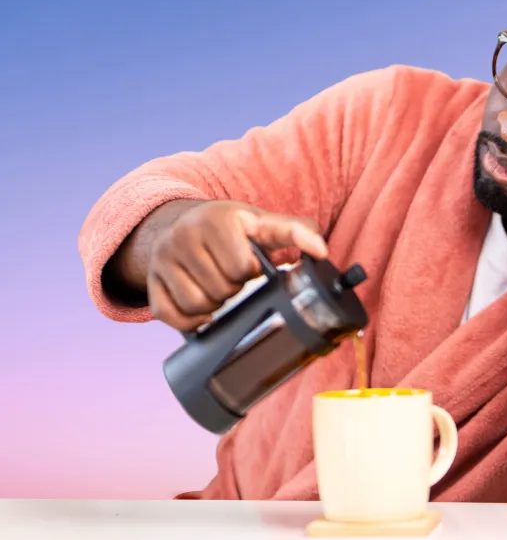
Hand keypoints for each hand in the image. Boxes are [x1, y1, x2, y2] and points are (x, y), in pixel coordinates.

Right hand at [147, 200, 327, 330]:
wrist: (184, 221)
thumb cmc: (233, 227)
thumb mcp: (262, 222)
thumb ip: (296, 231)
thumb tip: (321, 251)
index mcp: (216, 218)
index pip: (241, 267)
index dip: (251, 271)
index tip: (251, 263)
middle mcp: (183, 234)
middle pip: (221, 289)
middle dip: (234, 288)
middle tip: (234, 277)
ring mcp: (162, 258)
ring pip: (197, 305)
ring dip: (214, 305)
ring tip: (219, 288)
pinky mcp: (150, 281)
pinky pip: (169, 315)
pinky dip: (189, 320)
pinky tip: (201, 308)